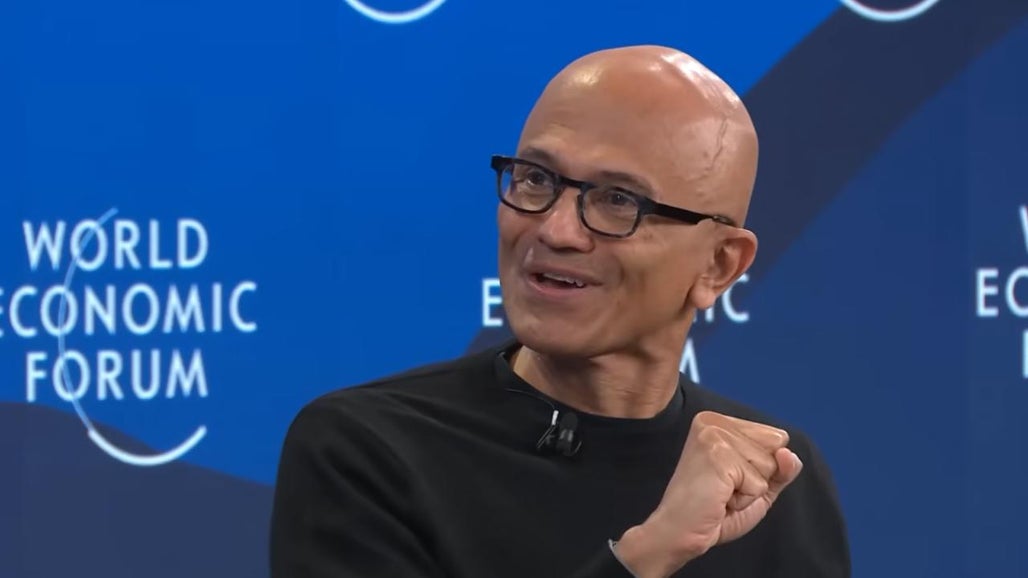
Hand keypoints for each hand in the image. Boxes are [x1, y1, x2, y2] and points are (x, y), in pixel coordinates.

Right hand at [614, 411, 803, 577]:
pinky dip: (744, 499)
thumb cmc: (712, 511)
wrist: (679, 532)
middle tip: (725, 488)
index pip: (776, 437)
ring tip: (720, 493)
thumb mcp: (757, 486)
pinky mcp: (717, 456)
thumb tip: (789, 454)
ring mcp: (714, 436)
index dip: (763, 467)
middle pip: (776, 445)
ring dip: (750, 490)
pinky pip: (758, 483)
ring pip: (769, 464)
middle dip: (759, 476)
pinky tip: (719, 498)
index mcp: (720, 422)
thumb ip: (780, 469)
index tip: (731, 478)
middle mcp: (714, 422)